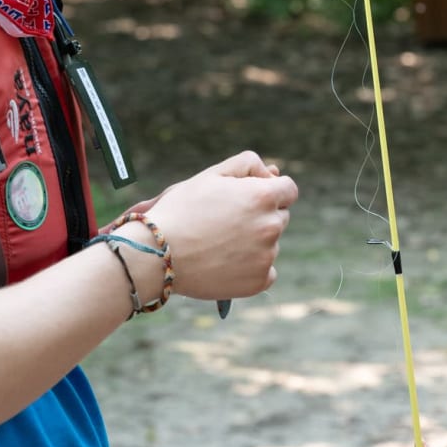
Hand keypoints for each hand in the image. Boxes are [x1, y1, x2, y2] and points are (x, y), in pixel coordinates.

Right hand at [135, 151, 297, 302]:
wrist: (157, 254)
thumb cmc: (181, 210)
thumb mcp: (211, 175)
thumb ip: (248, 165)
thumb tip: (274, 173)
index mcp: (263, 196)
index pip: (289, 189)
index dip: (270, 190)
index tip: (250, 198)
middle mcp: (271, 226)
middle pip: (280, 216)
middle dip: (260, 215)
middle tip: (226, 222)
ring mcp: (267, 256)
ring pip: (270, 244)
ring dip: (254, 242)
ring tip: (219, 244)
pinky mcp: (259, 282)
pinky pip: (267, 271)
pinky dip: (251, 268)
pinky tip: (226, 263)